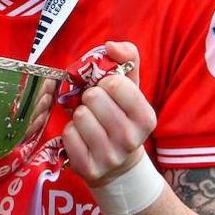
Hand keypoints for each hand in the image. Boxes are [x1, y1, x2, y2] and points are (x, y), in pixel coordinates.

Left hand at [62, 41, 157, 186]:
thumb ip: (127, 59)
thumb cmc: (121, 117)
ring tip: (89, 121)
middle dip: (90, 98)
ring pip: (79, 116)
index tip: (109, 91)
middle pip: (94, 98)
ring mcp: (110, 157)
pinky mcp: (89, 169)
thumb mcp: (131, 88)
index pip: (116, 84)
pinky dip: (70, 132)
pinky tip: (81, 137)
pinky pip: (68, 135)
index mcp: (146, 118)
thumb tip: (110, 45)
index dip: (106, 82)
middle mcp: (131, 139)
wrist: (118, 164)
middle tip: (96, 107)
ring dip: (79, 114)